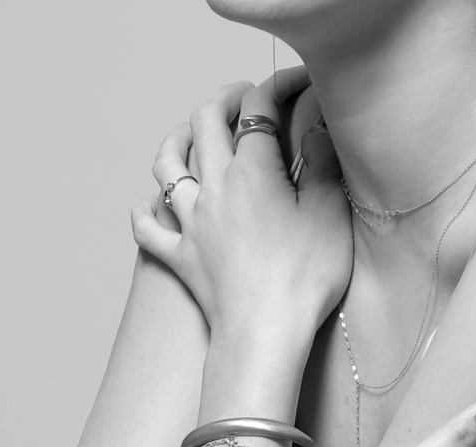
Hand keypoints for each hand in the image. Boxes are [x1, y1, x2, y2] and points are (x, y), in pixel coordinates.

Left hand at [131, 67, 352, 342]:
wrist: (264, 333)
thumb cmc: (303, 278)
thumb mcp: (329, 213)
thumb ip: (321, 163)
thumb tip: (316, 128)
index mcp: (252, 172)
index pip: (259, 110)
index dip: (278, 87)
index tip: (296, 84)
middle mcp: (213, 189)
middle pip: (205, 125)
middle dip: (224, 101)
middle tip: (243, 98)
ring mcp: (191, 224)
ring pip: (167, 167)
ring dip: (176, 140)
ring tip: (187, 133)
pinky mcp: (180, 258)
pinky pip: (149, 229)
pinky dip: (146, 212)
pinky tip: (149, 206)